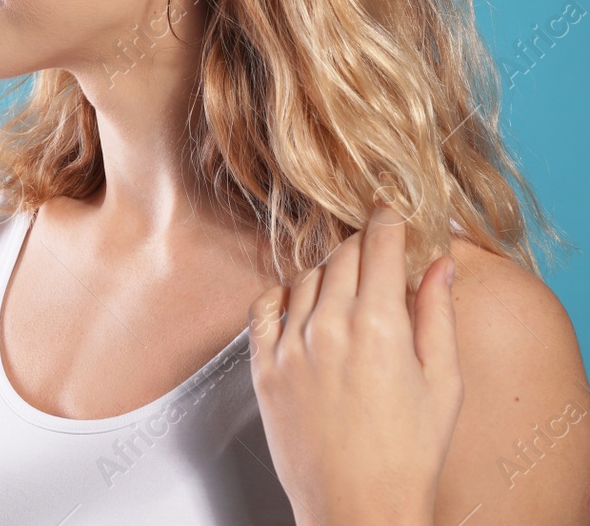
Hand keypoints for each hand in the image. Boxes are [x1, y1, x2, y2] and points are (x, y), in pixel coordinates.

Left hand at [248, 203, 462, 525]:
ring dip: (328, 272)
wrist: (357, 507)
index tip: (391, 209)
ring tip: (347, 290)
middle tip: (376, 250)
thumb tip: (438, 265)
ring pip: (305, 277)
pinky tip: (302, 305)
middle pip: (341, 255)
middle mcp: (328, 328)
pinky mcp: (262, 366)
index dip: (388, 220)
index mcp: (378, 327)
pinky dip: (285, 295)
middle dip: (363, 245)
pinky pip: (265, 306)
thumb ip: (438, 315)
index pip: (378, 246)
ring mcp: (289, 345)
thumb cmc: (407, 455)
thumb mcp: (443, 383)